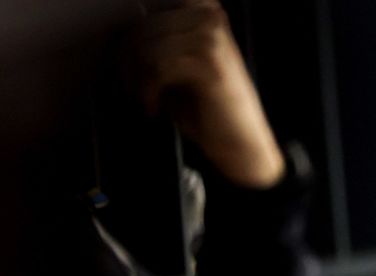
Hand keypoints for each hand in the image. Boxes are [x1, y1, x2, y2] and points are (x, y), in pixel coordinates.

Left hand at [129, 0, 284, 187]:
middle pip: (143, 25)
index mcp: (205, 9)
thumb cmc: (208, 106)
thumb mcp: (177, 62)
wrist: (240, 142)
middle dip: (127, 58)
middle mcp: (211, 17)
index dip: (130, 33)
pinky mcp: (209, 64)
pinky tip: (153, 104)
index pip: (149, 7)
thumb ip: (155, 39)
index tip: (124, 61)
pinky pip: (156, 68)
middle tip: (130, 85)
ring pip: (146, 46)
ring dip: (135, 76)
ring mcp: (212, 39)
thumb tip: (115, 30)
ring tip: (143, 95)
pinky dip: (148, 89)